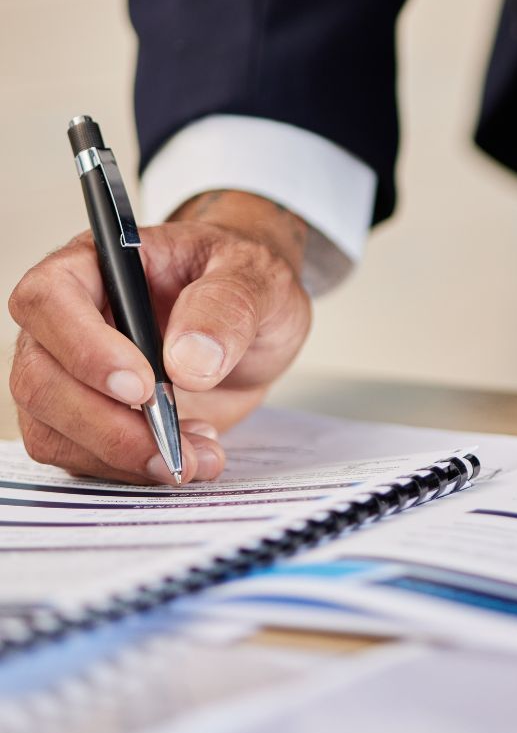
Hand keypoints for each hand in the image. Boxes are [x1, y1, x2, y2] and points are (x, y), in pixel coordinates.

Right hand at [8, 190, 310, 484]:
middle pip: (40, 378)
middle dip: (104, 424)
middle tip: (170, 445)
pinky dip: (133, 469)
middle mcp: (72, 318)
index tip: (142, 387)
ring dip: (121, 455)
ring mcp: (74, 373)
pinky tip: (191, 454)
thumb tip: (189, 360)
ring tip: (199, 454)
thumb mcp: (257, 277)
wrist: (259, 321)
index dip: (84, 347)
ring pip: (52, 429)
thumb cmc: (245, 281)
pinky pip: (83, 457)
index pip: (50, 297)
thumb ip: (228, 305)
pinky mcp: (93, 418)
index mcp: (100, 263)